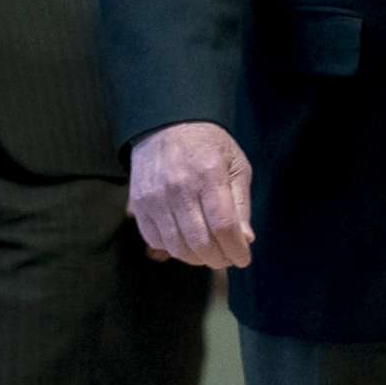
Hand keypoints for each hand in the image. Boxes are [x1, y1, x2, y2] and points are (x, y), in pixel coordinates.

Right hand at [128, 121, 255, 269]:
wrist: (166, 126)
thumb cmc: (209, 146)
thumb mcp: (236, 165)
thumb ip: (241, 204)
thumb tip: (246, 239)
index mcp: (209, 175)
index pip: (223, 226)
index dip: (235, 249)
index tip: (243, 258)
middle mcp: (180, 188)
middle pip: (200, 242)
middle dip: (218, 259)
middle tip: (227, 257)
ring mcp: (156, 198)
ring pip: (177, 247)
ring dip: (197, 258)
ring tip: (209, 252)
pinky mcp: (140, 205)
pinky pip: (156, 240)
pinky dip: (173, 249)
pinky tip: (186, 241)